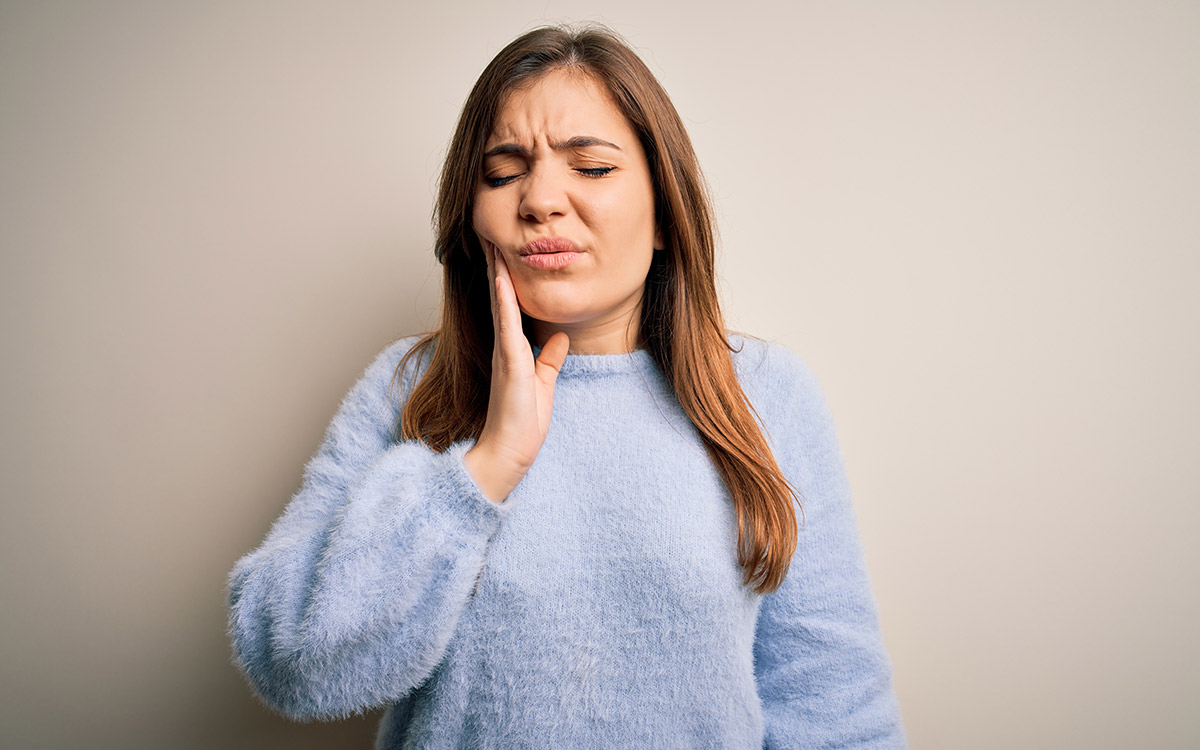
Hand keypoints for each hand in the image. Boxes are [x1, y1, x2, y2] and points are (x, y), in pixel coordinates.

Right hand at [463, 240, 568, 502]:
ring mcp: (505, 353)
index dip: (509, 278)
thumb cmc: (521, 425)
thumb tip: (560, 338)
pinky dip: (505, 301)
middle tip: (491, 232)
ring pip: (501, 304)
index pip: (511, 306)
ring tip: (493, 242)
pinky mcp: (509, 363)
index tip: (507, 251)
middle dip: (498, 265)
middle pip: (501, 297)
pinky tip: (503, 280)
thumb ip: (549, 359)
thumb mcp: (543, 384)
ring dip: (497, 273)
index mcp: (514, 350)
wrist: (508, 454)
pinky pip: (507, 326)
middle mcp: (505, 346)